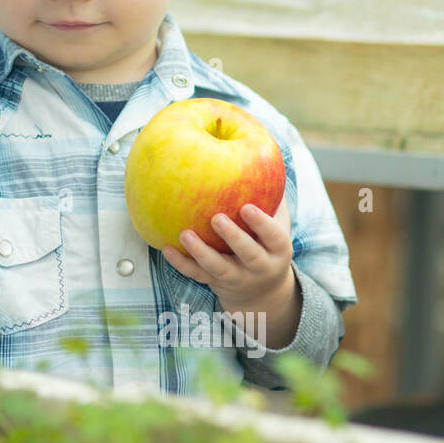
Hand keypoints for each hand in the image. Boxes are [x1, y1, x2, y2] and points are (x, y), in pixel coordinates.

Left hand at [161, 198, 293, 311]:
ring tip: (184, 234)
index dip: (262, 223)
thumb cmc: (266, 241)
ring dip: (201, 252)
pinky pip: (197, 275)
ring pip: (219, 268)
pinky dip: (181, 263)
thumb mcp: (277, 223)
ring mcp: (237, 277)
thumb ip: (272, 196)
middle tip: (216, 218)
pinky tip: (166, 248)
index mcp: (277, 249)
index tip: (247, 207)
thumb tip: (263, 154)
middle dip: (233, 238)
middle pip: (248, 254)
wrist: (261, 288)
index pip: (273, 236)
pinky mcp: (216, 282)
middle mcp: (260, 266)